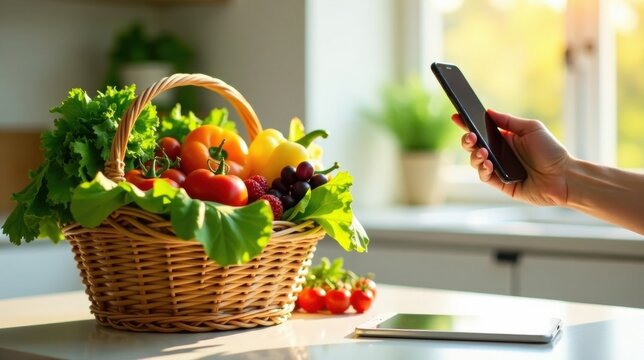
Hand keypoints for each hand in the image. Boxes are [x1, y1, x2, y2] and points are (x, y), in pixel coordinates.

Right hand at [452, 109, 570, 205]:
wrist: (564, 177)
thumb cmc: (552, 151)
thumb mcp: (531, 128)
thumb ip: (508, 121)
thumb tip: (488, 111)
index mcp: (506, 139)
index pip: (482, 130)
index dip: (468, 124)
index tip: (457, 116)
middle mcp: (500, 154)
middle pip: (474, 146)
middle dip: (467, 140)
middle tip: (470, 136)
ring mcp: (499, 169)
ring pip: (475, 162)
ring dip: (475, 155)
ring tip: (483, 152)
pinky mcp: (501, 184)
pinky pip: (484, 176)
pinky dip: (482, 169)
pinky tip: (488, 163)